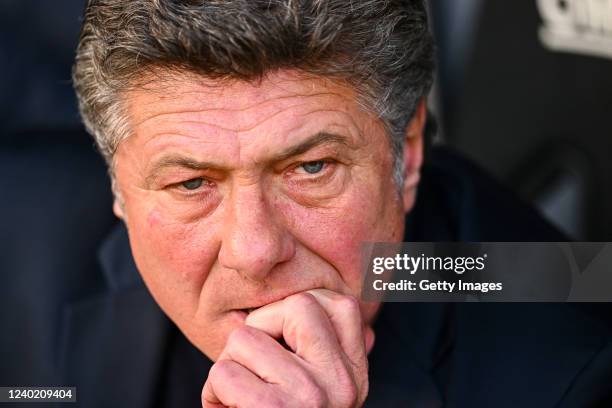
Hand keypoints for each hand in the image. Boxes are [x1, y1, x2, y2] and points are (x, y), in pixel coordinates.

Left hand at [202, 289, 374, 406]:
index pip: (341, 304)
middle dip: (258, 330)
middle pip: (295, 306)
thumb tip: (328, 309)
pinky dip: (213, 394)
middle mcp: (343, 383)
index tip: (280, 339)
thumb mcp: (320, 392)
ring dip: (228, 367)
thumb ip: (324, 352)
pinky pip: (225, 374)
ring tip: (239, 396)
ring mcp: (315, 396)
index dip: (297, 310)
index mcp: (354, 374)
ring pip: (245, 338)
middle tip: (252, 367)